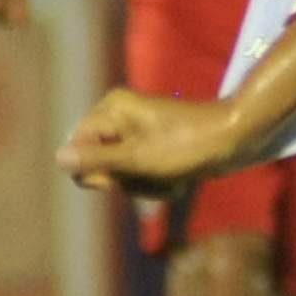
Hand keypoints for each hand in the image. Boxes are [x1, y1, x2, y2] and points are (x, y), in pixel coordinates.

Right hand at [56, 88, 252, 194]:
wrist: (237, 138)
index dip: (95, 170)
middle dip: (125, 180)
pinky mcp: (155, 147)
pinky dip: (158, 183)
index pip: (76, 147)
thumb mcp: (138, 158)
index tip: (121, 175)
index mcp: (111, 109)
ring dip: (145, 186)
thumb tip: (58, 158)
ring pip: (122, 174)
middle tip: (151, 175)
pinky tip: (177, 182)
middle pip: (99, 164)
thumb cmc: (188, 146)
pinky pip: (142, 173)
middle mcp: (120, 117)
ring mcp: (138, 133)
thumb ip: (96, 160)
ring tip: (170, 180)